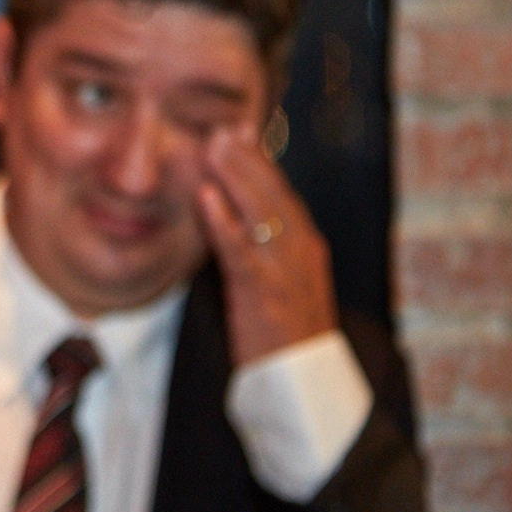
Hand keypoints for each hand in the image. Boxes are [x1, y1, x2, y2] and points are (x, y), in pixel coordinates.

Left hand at [195, 124, 339, 366]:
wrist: (303, 386)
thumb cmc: (282, 339)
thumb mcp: (274, 287)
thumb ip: (256, 253)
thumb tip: (228, 223)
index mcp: (304, 248)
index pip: (282, 195)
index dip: (260, 163)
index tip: (241, 131)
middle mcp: (301, 251)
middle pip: (275, 194)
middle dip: (250, 158)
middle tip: (226, 125)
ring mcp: (286, 270)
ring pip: (263, 212)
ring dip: (238, 175)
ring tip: (215, 143)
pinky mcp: (265, 293)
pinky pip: (243, 250)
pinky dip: (224, 220)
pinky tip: (207, 197)